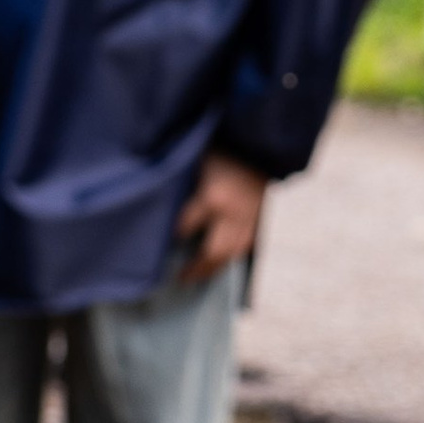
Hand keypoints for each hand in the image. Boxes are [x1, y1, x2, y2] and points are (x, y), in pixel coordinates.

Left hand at [176, 149, 267, 285]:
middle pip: (212, 252)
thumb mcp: (199, 159)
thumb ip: (184, 181)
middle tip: (180, 279)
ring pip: (231, 255)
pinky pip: (245, 249)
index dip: (175, 236)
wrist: (263, 144)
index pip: (186, 227)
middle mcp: (232, 216)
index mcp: (213, 198)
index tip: (164, 244)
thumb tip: (160, 197)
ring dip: (213, 269)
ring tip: (197, 278)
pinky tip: (220, 265)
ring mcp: (250, 222)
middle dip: (195, 268)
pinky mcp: (261, 223)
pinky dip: (232, 258)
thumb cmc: (226, 149)